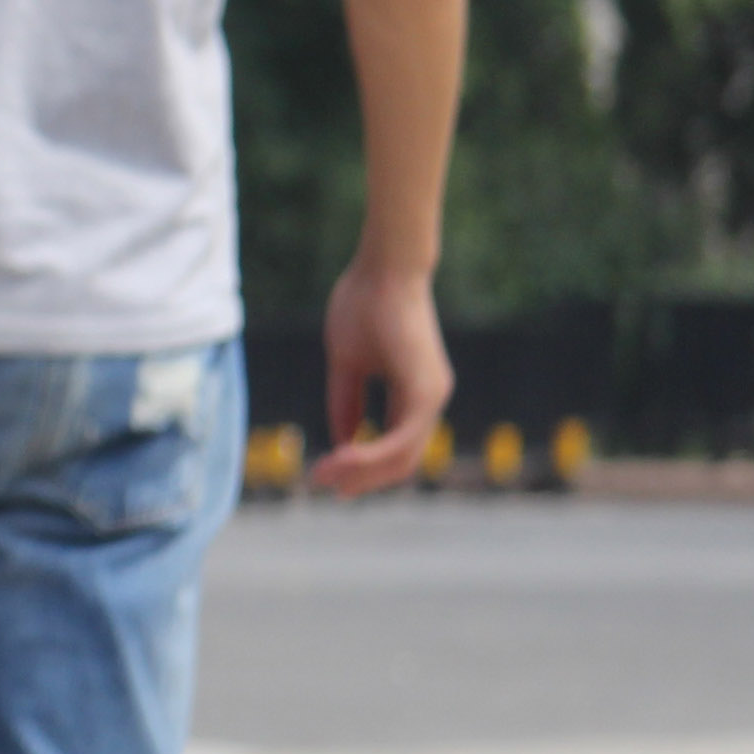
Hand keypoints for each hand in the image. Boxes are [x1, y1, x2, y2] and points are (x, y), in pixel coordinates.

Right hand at [318, 257, 449, 498]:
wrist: (384, 268)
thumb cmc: (364, 305)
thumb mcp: (347, 363)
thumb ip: (346, 401)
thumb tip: (342, 441)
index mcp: (414, 394)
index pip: (393, 447)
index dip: (360, 466)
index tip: (324, 473)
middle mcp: (429, 400)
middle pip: (401, 462)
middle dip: (361, 479)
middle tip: (322, 484)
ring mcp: (431, 396)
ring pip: (403, 456)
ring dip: (363, 472)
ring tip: (324, 475)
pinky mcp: (426, 390)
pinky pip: (402, 437)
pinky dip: (371, 454)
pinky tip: (341, 458)